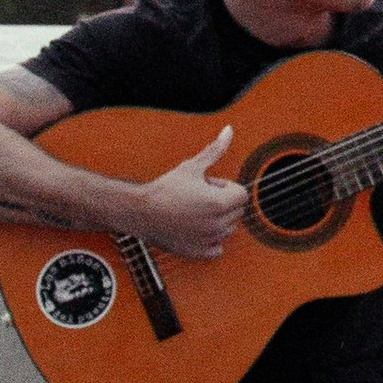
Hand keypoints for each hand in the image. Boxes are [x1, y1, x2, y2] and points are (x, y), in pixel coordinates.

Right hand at [128, 129, 247, 259]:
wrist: (140, 211)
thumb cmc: (165, 187)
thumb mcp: (192, 166)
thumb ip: (215, 150)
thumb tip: (229, 130)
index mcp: (219, 203)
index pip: (242, 194)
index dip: (226, 187)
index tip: (208, 186)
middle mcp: (216, 225)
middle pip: (236, 211)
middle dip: (222, 202)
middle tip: (198, 197)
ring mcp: (208, 241)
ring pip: (228, 229)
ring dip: (217, 220)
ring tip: (194, 211)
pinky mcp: (198, 253)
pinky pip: (218, 248)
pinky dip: (211, 240)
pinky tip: (195, 229)